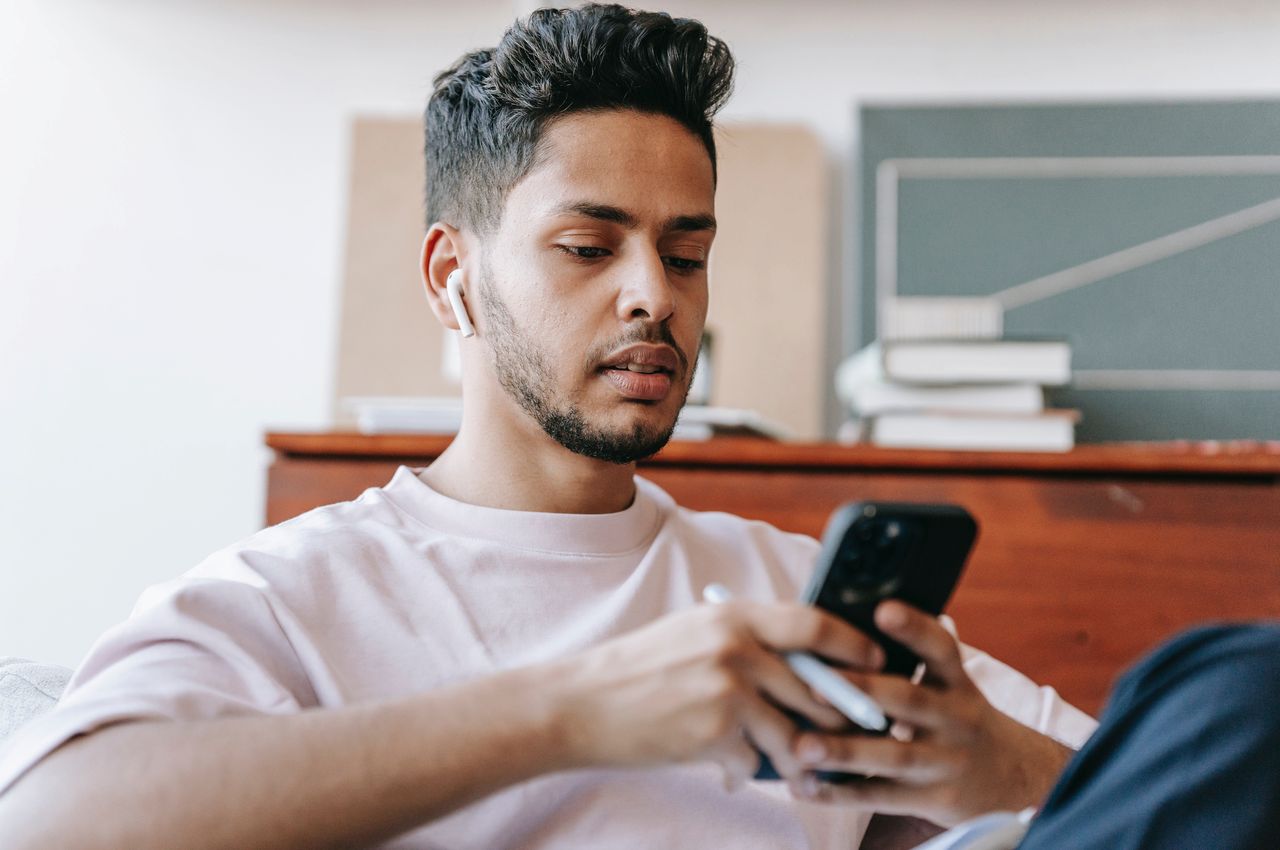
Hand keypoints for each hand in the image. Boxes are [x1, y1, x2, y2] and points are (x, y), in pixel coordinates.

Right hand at [548, 600, 884, 787]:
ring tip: (788, 762)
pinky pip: (757, 763)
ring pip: (796, 733)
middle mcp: (736, 647)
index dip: (854, 645)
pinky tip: (722, 766)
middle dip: (839, 717)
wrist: (579, 705)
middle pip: (819, 687)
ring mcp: (728, 691)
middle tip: (853, 732)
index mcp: (734, 615)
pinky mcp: (716, 734)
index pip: (815, 623)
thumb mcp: (694, 634)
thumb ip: (746, 639)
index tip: (877, 662)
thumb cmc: (638, 671)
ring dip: (797, 755)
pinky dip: (746, 771)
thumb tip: (803, 660)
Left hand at [790, 602, 1073, 825]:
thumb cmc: (959, 719)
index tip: (883, 609)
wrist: (1015, 779)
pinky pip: (883, 797)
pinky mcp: (934, 799)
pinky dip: (843, 794)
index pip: (941, 648)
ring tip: (802, 747)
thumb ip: (912, 663)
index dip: (914, 628)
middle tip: (815, 687)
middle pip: (909, 700)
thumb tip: (843, 627)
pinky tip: (807, 787)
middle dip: (863, 691)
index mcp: (957, 683)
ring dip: (845, 751)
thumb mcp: (952, 687)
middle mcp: (956, 719)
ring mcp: (946, 761)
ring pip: (893, 755)